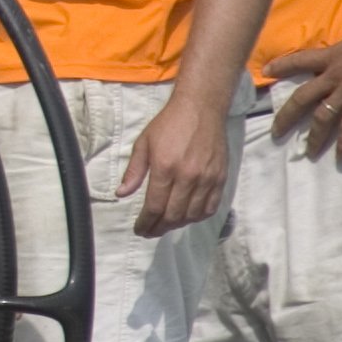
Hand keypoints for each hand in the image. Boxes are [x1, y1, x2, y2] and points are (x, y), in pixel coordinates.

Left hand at [118, 91, 228, 235]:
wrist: (201, 110)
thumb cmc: (168, 125)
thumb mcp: (143, 143)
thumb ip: (134, 171)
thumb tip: (121, 194)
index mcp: (165, 168)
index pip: (154, 206)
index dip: (146, 222)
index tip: (139, 229)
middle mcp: (187, 177)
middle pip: (173, 215)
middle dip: (159, 228)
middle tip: (150, 231)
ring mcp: (207, 179)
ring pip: (192, 215)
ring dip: (178, 225)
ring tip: (165, 225)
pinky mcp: (221, 179)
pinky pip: (210, 207)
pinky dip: (198, 217)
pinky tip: (187, 217)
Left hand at [269, 25, 341, 164]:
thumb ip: (338, 56)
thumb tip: (329, 64)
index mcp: (329, 57)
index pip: (299, 61)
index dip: (281, 66)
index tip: (265, 72)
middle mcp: (333, 75)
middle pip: (302, 97)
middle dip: (287, 116)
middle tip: (276, 133)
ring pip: (323, 116)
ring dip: (315, 136)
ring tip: (309, 152)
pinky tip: (340, 156)